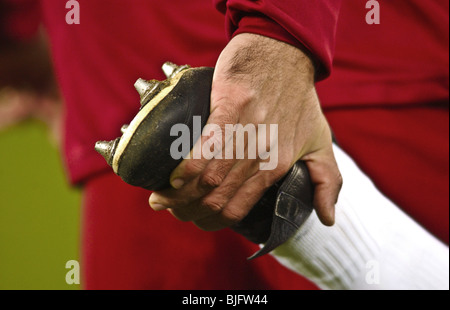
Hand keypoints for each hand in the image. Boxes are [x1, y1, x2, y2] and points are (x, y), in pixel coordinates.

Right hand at [149, 33, 341, 229]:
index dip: (209, 221)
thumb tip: (329, 219)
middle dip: (187, 211)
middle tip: (169, 208)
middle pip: (216, 199)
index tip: (192, 218)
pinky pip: (205, 147)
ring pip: (207, 180)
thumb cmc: (299, 98)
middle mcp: (261, 155)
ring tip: (160, 197)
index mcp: (276, 167)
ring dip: (178, 195)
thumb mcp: (320, 142)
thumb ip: (327, 180)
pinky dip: (186, 167)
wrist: (285, 53)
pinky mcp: (231, 108)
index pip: (236, 209)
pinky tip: (171, 176)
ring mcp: (246, 132)